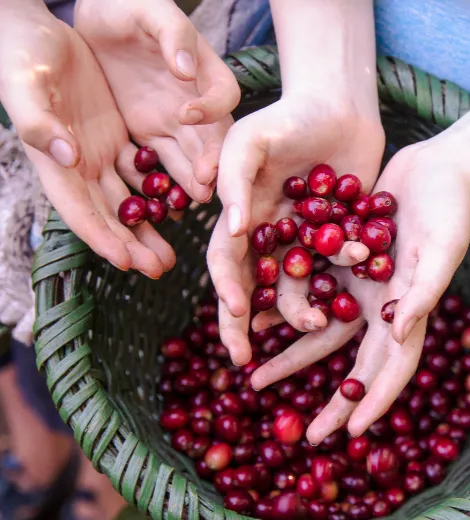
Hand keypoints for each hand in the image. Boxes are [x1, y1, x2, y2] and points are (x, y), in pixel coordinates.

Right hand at [0, 2, 172, 276]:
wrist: (33, 31)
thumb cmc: (21, 56)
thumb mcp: (27, 87)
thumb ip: (40, 124)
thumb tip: (68, 157)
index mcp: (54, 164)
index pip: (80, 212)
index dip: (102, 239)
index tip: (128, 262)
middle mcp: (77, 166)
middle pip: (107, 216)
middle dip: (132, 245)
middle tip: (160, 269)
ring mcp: (98, 153)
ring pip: (128, 200)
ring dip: (147, 227)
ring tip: (170, 253)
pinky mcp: (115, 137)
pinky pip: (141, 170)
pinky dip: (157, 190)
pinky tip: (179, 206)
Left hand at [75, 0, 239, 201]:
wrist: (97, 19)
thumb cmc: (128, 4)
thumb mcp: (151, 11)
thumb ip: (172, 36)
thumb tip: (186, 70)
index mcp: (206, 71)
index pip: (223, 94)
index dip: (211, 108)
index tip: (187, 114)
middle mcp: (197, 102)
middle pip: (215, 136)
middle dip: (213, 160)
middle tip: (206, 181)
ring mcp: (174, 121)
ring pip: (192, 155)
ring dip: (195, 178)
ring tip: (193, 199)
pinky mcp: (149, 133)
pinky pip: (161, 161)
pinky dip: (164, 181)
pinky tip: (162, 200)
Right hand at [208, 96, 384, 365]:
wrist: (340, 106)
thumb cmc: (286, 118)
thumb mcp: (249, 140)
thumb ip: (234, 181)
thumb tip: (232, 230)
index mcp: (241, 220)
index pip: (226, 264)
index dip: (226, 290)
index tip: (236, 314)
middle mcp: (270, 238)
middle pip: (257, 288)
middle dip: (249, 324)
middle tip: (246, 359)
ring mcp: (305, 242)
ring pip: (299, 288)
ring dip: (303, 310)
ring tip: (317, 323)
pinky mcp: (338, 239)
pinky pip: (338, 270)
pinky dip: (343, 280)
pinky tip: (351, 290)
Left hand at [248, 143, 469, 443]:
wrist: (438, 168)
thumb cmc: (450, 209)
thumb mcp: (441, 249)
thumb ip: (422, 292)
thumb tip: (398, 334)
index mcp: (407, 312)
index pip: (392, 369)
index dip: (374, 402)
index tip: (350, 433)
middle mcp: (381, 307)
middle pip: (352, 364)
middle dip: (332, 400)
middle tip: (305, 435)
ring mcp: (359, 286)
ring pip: (320, 332)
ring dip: (291, 357)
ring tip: (255, 379)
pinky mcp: (340, 261)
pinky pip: (307, 293)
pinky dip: (283, 310)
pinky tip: (255, 320)